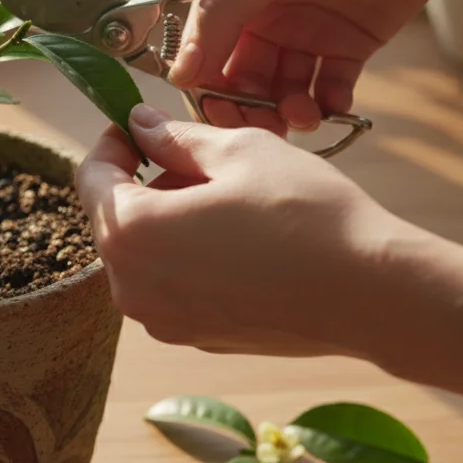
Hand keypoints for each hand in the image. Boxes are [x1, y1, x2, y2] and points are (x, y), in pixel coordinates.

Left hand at [76, 104, 405, 357]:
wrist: (371, 295)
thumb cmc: (306, 215)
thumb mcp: (238, 151)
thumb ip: (174, 137)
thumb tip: (138, 124)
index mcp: (131, 233)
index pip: (92, 177)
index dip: (113, 143)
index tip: (140, 126)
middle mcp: (131, 287)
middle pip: (115, 219)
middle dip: (144, 183)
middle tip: (200, 159)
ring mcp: (161, 321)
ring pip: (143, 254)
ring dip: (168, 221)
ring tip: (229, 200)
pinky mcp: (193, 339)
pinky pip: (171, 286)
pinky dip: (188, 258)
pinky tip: (240, 243)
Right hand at [169, 0, 462, 134]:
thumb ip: (224, 13)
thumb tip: (180, 73)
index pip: (203, 55)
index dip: (206, 90)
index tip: (220, 117)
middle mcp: (263, 18)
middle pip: (240, 82)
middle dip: (248, 111)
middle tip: (265, 130)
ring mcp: (304, 35)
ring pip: (282, 92)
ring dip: (289, 112)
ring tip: (307, 117)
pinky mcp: (345, 48)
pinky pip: (327, 90)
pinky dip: (328, 105)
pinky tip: (336, 105)